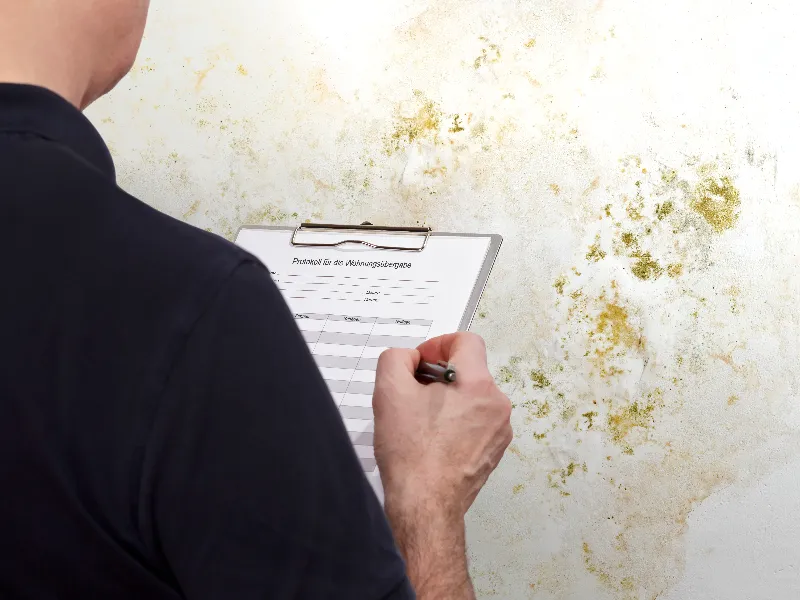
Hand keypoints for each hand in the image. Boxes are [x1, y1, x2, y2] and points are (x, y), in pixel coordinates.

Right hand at [373, 333, 511, 598]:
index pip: (466, 342)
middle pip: (468, 371)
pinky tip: (431, 439)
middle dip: (438, 376)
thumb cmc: (412, 456)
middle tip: (413, 393)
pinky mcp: (492, 452)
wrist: (425, 505)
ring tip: (419, 421)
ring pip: (471, 398)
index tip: (421, 361)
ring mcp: (498, 432)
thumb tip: (409, 358)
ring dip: (446, 401)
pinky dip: (454, 423)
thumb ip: (396, 358)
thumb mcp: (389, 391)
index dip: (438, 344)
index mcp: (479, 385)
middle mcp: (497, 406)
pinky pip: (475, 423)